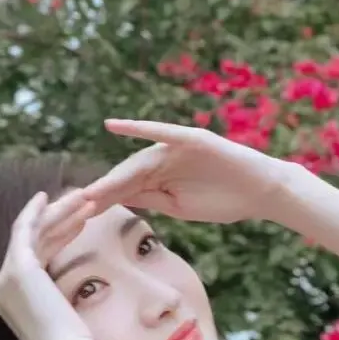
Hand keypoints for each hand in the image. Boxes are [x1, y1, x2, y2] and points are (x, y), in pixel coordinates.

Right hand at [0, 189, 96, 339]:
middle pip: (32, 242)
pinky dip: (35, 210)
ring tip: (83, 197)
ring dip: (56, 211)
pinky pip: (25, 229)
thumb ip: (54, 300)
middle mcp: (1, 286)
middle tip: (83, 203)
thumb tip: (64, 292)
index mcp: (11, 299)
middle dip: (58, 219)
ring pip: (31, 232)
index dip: (57, 236)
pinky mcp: (18, 267)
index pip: (34, 257)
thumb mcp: (61, 317)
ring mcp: (6, 276)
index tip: (79, 223)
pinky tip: (48, 197)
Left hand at [83, 120, 296, 224]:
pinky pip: (161, 132)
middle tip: (78, 204)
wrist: (260, 193)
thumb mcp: (177, 206)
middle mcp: (163, 157)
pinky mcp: (191, 139)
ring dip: (115, 175)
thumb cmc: (222, 201)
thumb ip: (148, 199)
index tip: (80, 214)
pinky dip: (138, 128)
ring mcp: (176, 147)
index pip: (126, 187)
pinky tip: (114, 125)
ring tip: (92, 189)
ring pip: (138, 161)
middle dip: (103, 190)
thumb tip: (114, 200)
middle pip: (126, 175)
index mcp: (159, 175)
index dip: (104, 199)